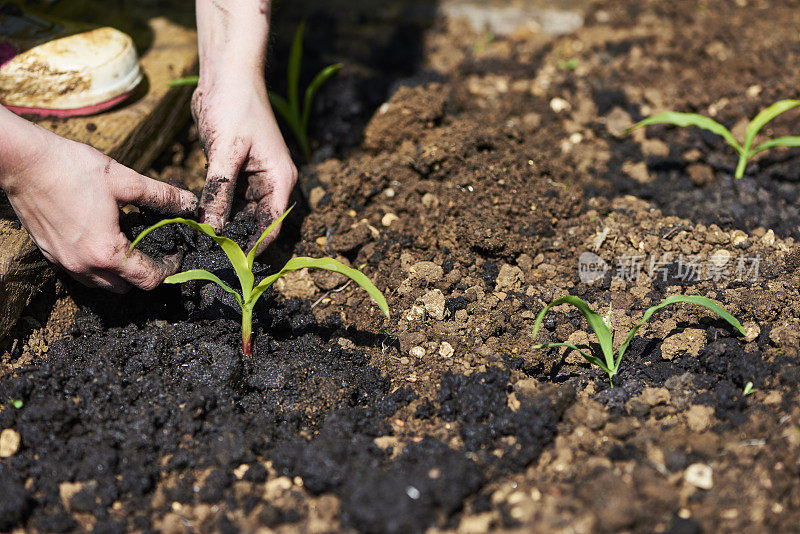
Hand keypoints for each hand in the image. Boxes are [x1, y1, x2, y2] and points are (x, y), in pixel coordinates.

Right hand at [1, 126, 197, 292]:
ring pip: (101, 284)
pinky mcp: (49, 254)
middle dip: (144, 273)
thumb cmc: (72, 168)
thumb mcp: (126, 180)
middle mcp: (83, 265)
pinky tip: (101, 238)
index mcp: (105, 252)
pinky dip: (96, 264)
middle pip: (125, 287)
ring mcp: (63, 262)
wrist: (23, 161)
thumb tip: (189, 203)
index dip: (169, 269)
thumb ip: (161, 196)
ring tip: (129, 243)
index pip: (147, 279)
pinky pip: (80, 272)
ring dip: (119, 272)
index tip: (175, 254)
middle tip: (154, 248)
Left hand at [192, 78, 296, 254]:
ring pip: (240, 214)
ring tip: (201, 245)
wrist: (227, 74)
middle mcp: (270, 183)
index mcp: (280, 179)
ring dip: (223, 227)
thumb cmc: (235, 106)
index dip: (254, 246)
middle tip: (209, 257)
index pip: (272, 224)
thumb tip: (211, 227)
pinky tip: (198, 223)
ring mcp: (253, 178)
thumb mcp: (227, 150)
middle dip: (236, 240)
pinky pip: (227, 200)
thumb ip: (220, 190)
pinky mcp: (235, 172)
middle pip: (256, 223)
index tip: (232, 264)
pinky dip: (215, 210)